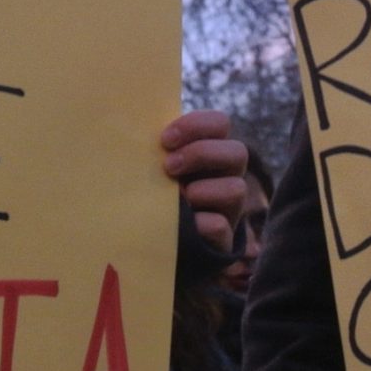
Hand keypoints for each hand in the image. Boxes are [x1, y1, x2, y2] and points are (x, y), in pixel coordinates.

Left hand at [162, 111, 246, 250]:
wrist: (151, 246)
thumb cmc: (150, 196)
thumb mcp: (153, 168)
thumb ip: (154, 151)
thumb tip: (132, 133)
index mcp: (210, 153)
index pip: (219, 124)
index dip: (196, 126)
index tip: (165, 139)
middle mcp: (226, 177)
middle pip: (238, 152)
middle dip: (201, 154)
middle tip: (169, 166)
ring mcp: (228, 210)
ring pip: (237, 189)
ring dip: (205, 190)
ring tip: (180, 197)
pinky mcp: (220, 241)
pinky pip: (221, 226)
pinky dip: (202, 222)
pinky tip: (184, 223)